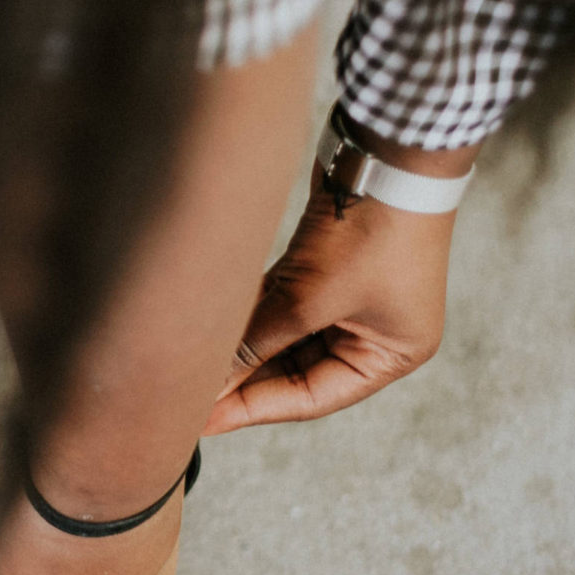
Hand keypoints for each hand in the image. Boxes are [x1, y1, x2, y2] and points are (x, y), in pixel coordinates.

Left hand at [204, 164, 458, 431]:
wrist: (385, 152)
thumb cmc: (368, 231)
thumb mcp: (309, 298)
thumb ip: (258, 340)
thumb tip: (207, 378)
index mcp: (390, 355)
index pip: (311, 398)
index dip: (254, 409)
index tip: (202, 422)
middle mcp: (374, 331)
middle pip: (296, 369)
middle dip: (243, 378)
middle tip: (183, 393)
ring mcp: (351, 297)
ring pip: (285, 335)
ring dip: (242, 344)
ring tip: (187, 359)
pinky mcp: (327, 265)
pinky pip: (282, 302)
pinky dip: (250, 311)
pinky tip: (208, 322)